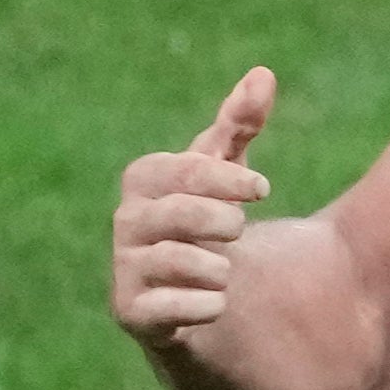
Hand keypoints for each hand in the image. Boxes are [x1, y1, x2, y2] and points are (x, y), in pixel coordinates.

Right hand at [112, 68, 275, 349]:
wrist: (199, 295)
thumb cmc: (208, 221)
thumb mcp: (226, 171)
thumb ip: (239, 124)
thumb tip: (263, 73)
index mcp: (145, 183)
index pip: (173, 171)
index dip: (219, 177)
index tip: (262, 191)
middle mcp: (127, 225)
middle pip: (171, 213)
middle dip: (216, 218)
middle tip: (240, 229)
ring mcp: (126, 271)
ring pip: (169, 261)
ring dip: (213, 264)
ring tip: (227, 270)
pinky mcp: (135, 315)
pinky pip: (159, 310)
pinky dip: (199, 305)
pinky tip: (218, 304)